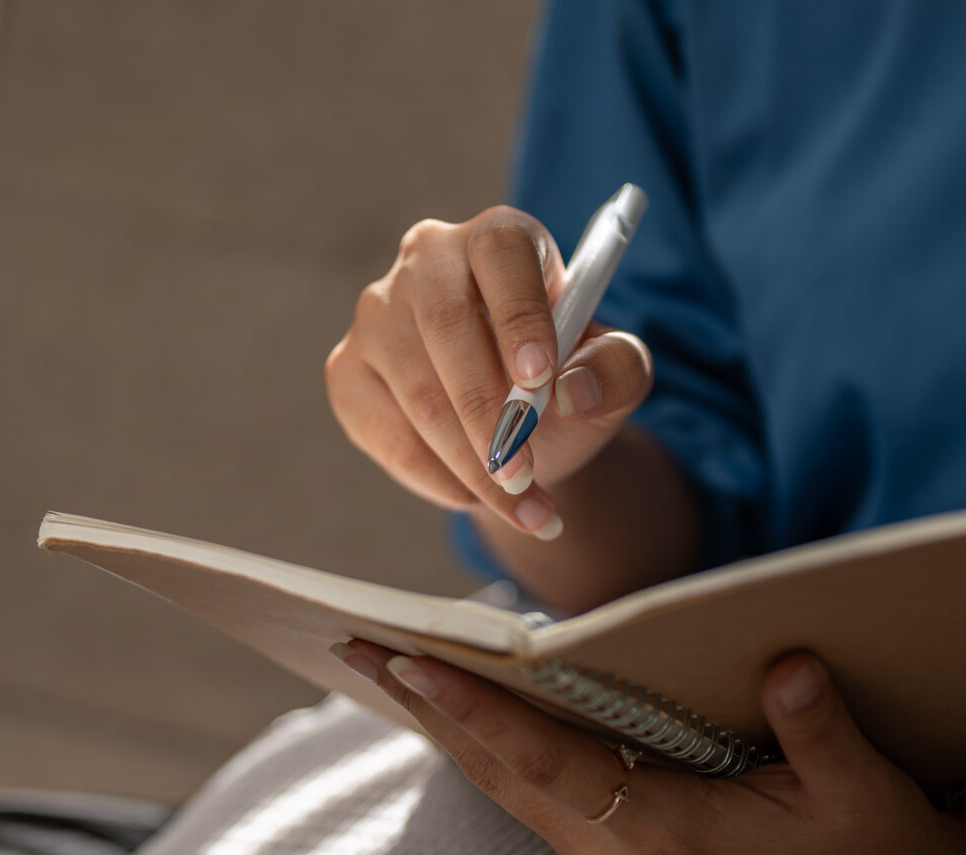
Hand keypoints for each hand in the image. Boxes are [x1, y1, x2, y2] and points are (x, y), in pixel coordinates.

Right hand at [324, 207, 653, 539]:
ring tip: (519, 504)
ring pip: (416, 391)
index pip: (501, 255)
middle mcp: (429, 259)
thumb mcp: (614, 373)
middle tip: (524, 473)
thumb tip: (572, 389)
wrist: (520, 425)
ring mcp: (378, 314)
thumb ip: (617, 369)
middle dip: (488, 413)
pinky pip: (384, 430)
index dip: (520, 314)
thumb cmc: (566, 380)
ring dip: (468, 461)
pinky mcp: (348, 370)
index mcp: (500, 239)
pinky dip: (433, 476)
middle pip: (446, 325)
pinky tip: (473, 494)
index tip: (540, 379)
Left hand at [332, 639, 965, 854]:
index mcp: (668, 849)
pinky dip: (511, 759)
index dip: (473, 713)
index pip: (546, 764)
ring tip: (395, 672)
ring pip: (521, 797)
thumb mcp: (865, 786)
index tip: (405, 665)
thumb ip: (817, 727)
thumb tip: (787, 664)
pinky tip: (479, 720)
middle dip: (433, 713)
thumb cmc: (892, 849)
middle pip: (507, 780)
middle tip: (354, 648)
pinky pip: (553, 810)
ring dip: (463, 736)